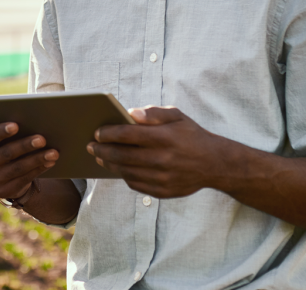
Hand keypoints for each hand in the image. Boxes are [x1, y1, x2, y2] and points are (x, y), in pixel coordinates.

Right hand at [0, 122, 59, 199]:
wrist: (4, 176)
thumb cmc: (3, 146)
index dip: (1, 131)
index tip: (17, 125)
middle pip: (6, 154)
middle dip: (25, 145)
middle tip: (43, 138)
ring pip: (18, 168)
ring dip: (37, 158)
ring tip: (54, 151)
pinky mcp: (5, 191)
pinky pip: (25, 179)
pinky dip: (39, 169)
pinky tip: (51, 161)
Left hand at [87, 105, 228, 198]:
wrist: (215, 164)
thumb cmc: (191, 136)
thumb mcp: (177, 116)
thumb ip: (154, 113)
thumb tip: (131, 113)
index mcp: (165, 137)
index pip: (128, 134)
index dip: (109, 133)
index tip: (97, 132)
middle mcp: (163, 159)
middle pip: (123, 155)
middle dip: (102, 151)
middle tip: (90, 147)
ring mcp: (162, 178)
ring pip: (126, 172)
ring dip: (109, 165)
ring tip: (100, 158)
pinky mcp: (163, 192)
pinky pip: (136, 185)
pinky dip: (124, 176)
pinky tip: (118, 168)